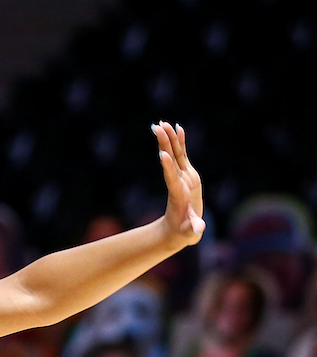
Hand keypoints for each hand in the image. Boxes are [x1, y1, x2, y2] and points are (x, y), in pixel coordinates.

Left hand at [153, 121, 203, 245]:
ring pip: (175, 154)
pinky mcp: (187, 175)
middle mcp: (178, 182)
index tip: (161, 155)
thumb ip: (194, 229)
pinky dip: (181, 142)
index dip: (167, 167)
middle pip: (170, 160)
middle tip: (157, 127)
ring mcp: (182, 177)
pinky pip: (183, 155)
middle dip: (164, 144)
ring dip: (169, 138)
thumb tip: (199, 229)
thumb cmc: (184, 233)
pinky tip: (177, 127)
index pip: (171, 179)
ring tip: (163, 123)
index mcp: (178, 195)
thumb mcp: (190, 233)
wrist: (178, 230)